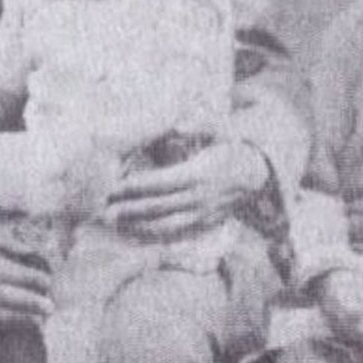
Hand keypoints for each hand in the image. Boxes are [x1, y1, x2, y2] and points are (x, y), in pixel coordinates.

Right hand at [0, 222, 53, 331]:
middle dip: (26, 302)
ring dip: (17, 318)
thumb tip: (33, 252)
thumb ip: (6, 241)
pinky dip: (3, 325)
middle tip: (50, 307)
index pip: (0, 271)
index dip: (24, 277)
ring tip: (41, 321)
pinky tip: (20, 324)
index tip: (47, 281)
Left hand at [104, 139, 267, 241]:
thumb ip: (199, 125)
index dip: (137, 186)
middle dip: (131, 208)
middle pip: (159, 206)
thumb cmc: (232, 147)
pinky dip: (156, 237)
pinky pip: (177, 235)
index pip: (161, 182)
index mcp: (199, 173)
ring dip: (139, 226)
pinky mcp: (204, 224)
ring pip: (166, 225)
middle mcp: (200, 197)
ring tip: (116, 223)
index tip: (115, 185)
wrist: (257, 174)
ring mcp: (203, 214)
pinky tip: (137, 234)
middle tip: (105, 207)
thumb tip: (177, 125)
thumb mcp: (220, 129)